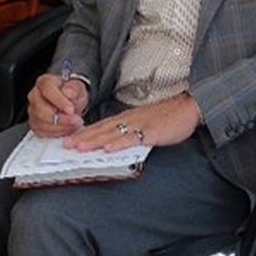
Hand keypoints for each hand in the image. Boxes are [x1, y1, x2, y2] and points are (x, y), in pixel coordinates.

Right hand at [27, 74, 88, 137]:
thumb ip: (74, 88)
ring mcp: (33, 110)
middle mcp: (35, 95)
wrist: (70, 102)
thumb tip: (68, 93)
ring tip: (74, 125)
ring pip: (41, 123)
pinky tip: (67, 129)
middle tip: (76, 120)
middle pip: (41, 109)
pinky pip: (42, 132)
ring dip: (60, 127)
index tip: (71, 110)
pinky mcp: (34, 123)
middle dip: (61, 118)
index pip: (47, 91)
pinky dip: (56, 133)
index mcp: (44, 82)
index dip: (59, 102)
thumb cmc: (71, 93)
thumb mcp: (78, 87)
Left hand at [63, 92, 200, 152]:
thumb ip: (131, 131)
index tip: (70, 139)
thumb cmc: (169, 117)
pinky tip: (108, 149)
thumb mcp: (146, 122)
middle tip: (66, 145)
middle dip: (83, 137)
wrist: (189, 107)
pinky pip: (133, 138)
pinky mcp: (151, 131)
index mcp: (128, 117)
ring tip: (79, 147)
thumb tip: (115, 142)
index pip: (102, 125)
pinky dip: (119, 143)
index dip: (85, 133)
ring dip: (95, 140)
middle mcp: (130, 119)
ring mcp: (140, 124)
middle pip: (102, 129)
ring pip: (113, 133)